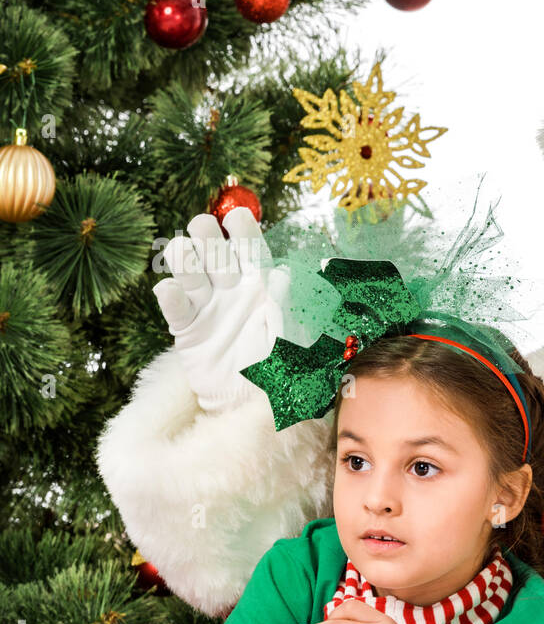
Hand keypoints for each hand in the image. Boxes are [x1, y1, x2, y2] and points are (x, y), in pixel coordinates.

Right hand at [153, 207, 288, 411]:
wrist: (251, 405)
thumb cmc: (281, 370)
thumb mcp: (293, 340)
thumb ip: (288, 308)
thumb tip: (283, 273)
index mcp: (262, 284)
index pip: (252, 247)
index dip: (243, 229)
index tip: (235, 219)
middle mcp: (232, 288)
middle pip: (214, 249)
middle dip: (208, 236)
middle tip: (205, 231)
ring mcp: (207, 306)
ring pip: (190, 270)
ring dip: (185, 259)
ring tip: (188, 260)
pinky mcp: (186, 329)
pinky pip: (174, 306)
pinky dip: (169, 296)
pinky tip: (171, 291)